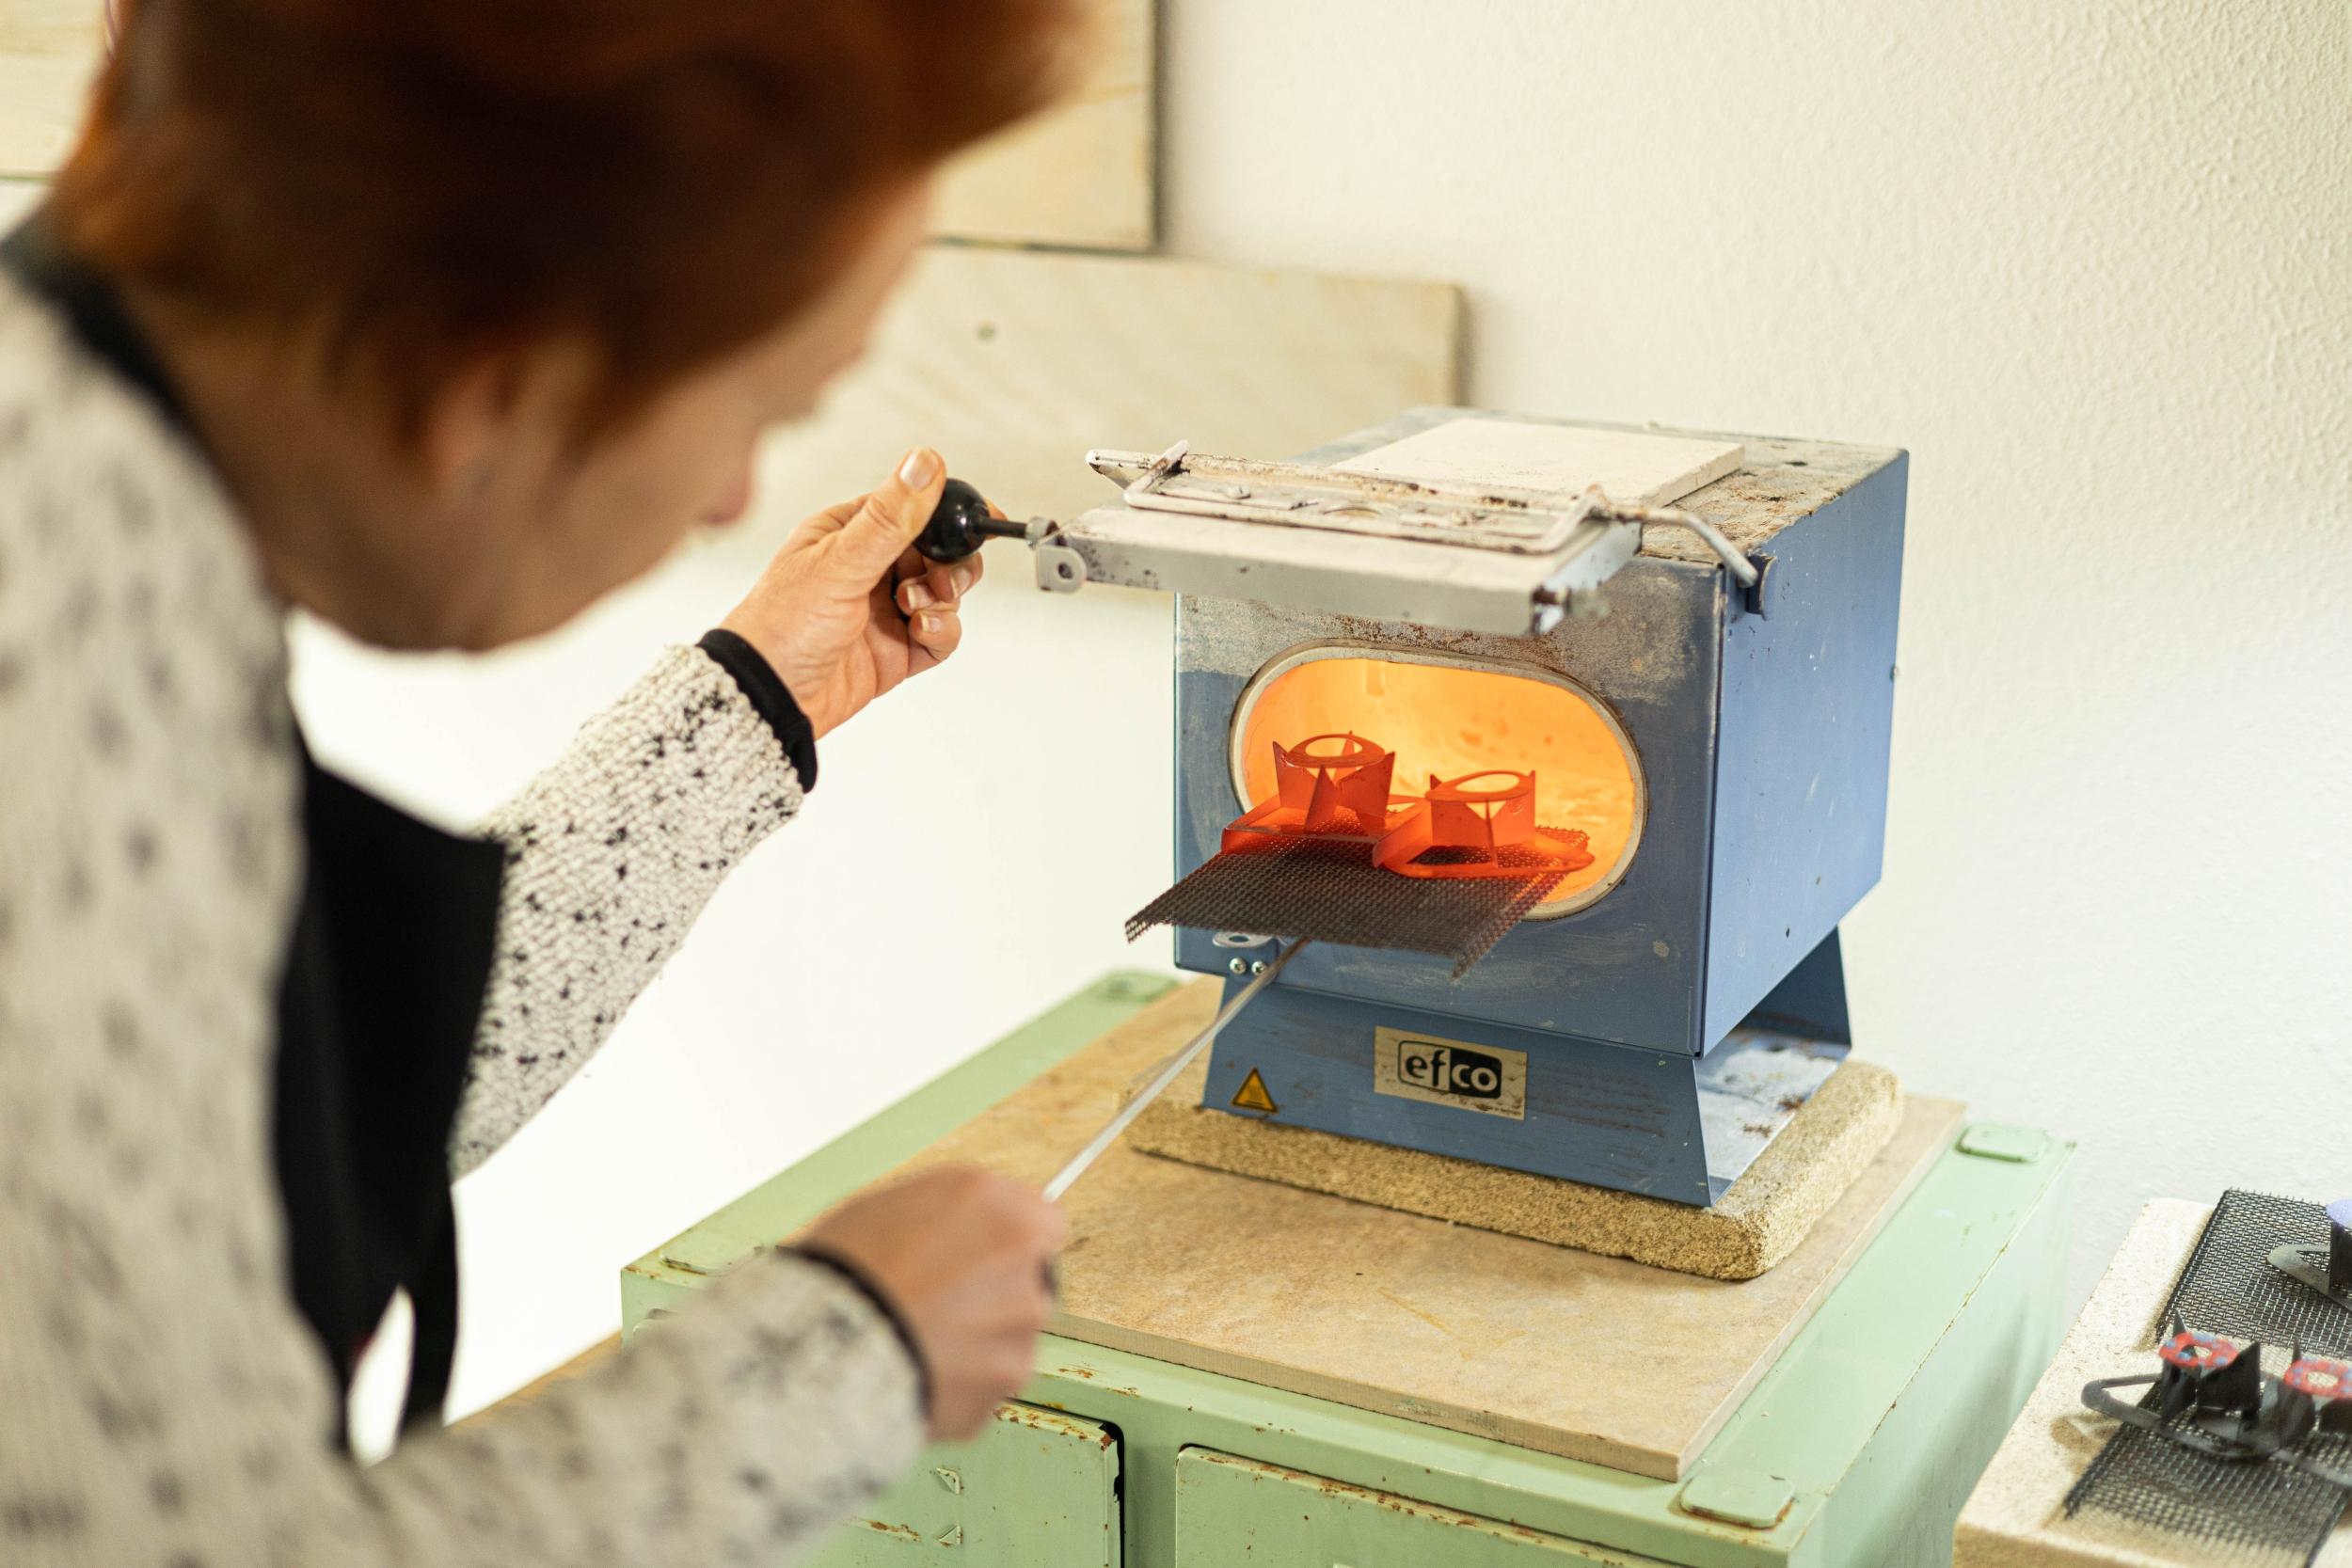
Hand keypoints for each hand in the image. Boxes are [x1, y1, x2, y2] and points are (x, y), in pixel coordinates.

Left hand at [717, 448, 988, 738]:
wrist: (770, 697)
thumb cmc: (783, 624)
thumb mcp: (841, 562)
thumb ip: (890, 517)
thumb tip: (924, 462)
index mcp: (848, 533)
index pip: (911, 508)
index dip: (947, 513)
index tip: (980, 518)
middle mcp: (868, 569)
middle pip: (937, 553)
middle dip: (951, 565)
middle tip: (944, 579)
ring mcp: (884, 610)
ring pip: (944, 594)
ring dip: (942, 600)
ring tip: (913, 608)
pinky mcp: (896, 650)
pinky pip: (940, 634)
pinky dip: (941, 632)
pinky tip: (920, 631)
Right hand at [798, 1167, 1063, 1440]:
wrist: (826, 1345)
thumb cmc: (844, 1268)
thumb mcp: (892, 1204)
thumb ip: (952, 1215)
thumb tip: (969, 1226)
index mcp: (1002, 1211)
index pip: (1044, 1223)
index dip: (1009, 1240)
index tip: (986, 1253)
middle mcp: (1025, 1267)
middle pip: (1031, 1282)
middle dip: (996, 1293)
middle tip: (939, 1302)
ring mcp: (1020, 1331)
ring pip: (1009, 1335)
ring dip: (977, 1341)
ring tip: (914, 1341)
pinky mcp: (1004, 1385)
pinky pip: (986, 1383)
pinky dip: (960, 1383)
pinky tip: (914, 1372)